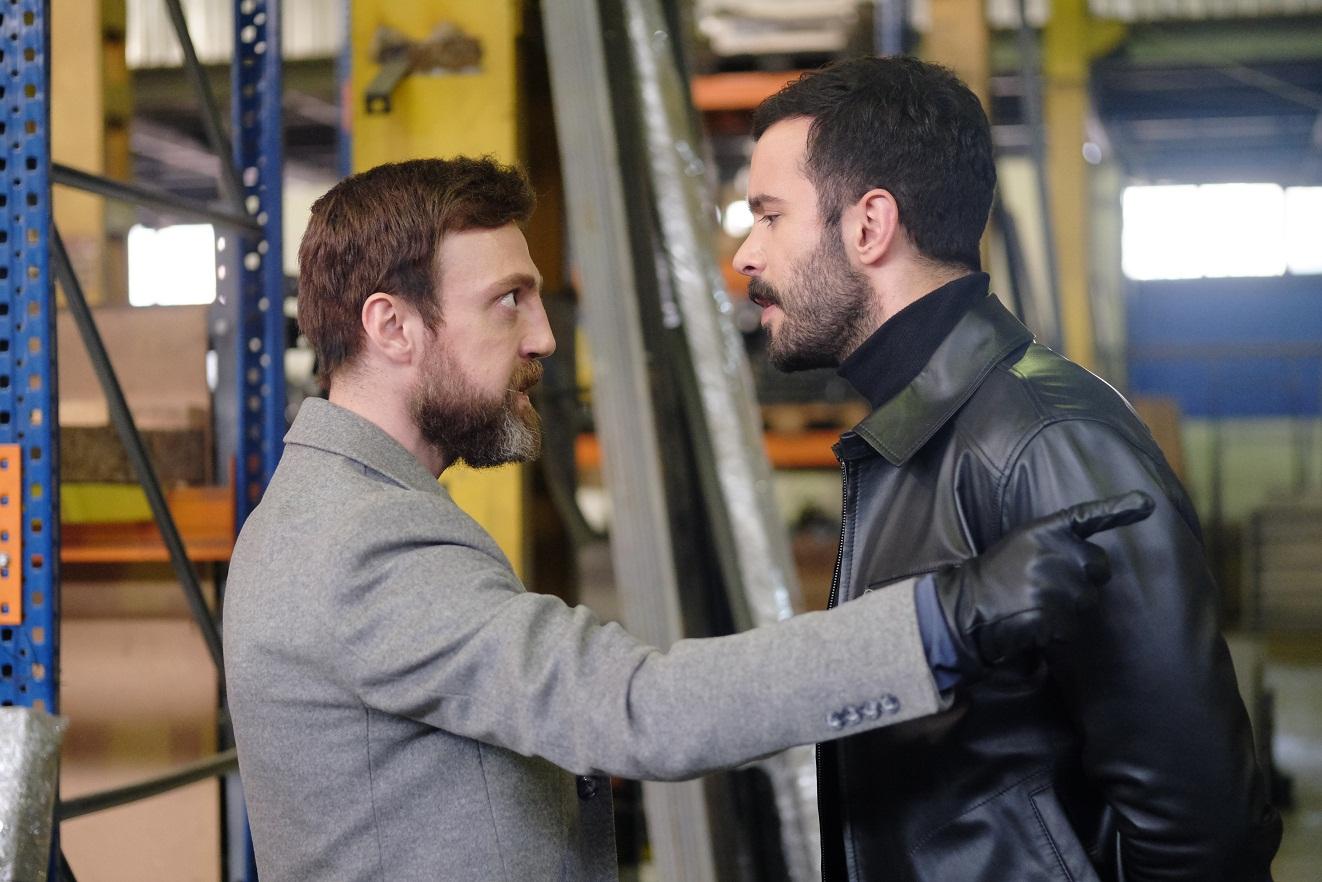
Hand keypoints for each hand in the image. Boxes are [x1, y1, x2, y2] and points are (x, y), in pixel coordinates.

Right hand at [933, 490, 1154, 675]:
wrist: (967, 605)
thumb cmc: (997, 575)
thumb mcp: (1024, 544)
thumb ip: (1058, 545)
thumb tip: (1095, 564)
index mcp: (1047, 530)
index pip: (1089, 516)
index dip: (1120, 509)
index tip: (1148, 503)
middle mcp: (1057, 552)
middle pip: (1099, 568)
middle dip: (1085, 580)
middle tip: (1050, 585)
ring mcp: (1057, 583)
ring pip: (1088, 601)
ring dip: (1069, 608)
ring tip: (1035, 603)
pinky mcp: (1054, 613)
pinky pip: (1073, 627)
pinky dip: (1057, 630)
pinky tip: (1034, 621)